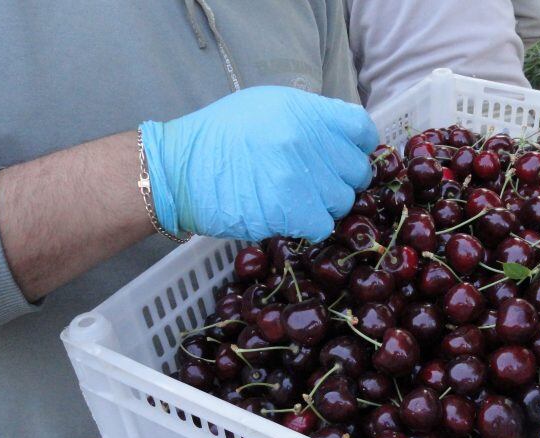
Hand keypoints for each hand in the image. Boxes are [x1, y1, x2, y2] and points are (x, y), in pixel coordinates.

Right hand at [141, 86, 377, 241]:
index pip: (361, 129)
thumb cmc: (218, 138)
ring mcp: (301, 176)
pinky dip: (310, 227)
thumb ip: (307, 120)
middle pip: (357, 171)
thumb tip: (339, 141)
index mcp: (305, 110)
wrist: (178, 169)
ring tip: (297, 202)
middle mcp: (308, 138)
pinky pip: (323, 226)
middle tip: (318, 186)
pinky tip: (291, 219)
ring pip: (343, 202)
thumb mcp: (265, 108)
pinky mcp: (291, 210)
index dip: (359, 148)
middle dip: (341, 182)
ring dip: (324, 207)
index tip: (346, 158)